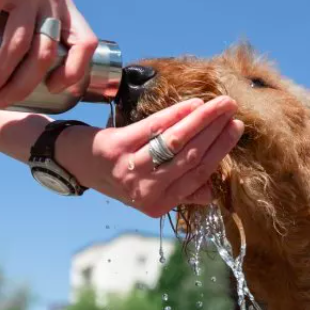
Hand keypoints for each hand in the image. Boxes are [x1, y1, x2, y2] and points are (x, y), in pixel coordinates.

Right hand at [0, 0, 97, 108]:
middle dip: (22, 85)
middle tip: (1, 101)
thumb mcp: (28, 2)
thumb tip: (20, 77)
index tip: (52, 89)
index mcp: (64, 5)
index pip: (86, 44)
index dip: (76, 72)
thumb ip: (31, 29)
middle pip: (44, 54)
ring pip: (16, 44)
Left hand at [56, 98, 243, 217]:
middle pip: (190, 157)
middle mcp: (144, 191)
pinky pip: (153, 128)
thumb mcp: (149, 191)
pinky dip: (175, 114)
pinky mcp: (116, 147)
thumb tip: (211, 192)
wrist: (74, 162)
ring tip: (218, 103)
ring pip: (175, 142)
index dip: (219, 150)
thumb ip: (180, 192)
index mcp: (157, 205)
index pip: (198, 175)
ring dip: (201, 120)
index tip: (235, 128)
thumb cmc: (119, 174)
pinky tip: (192, 104)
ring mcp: (130, 169)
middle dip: (215, 131)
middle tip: (231, 109)